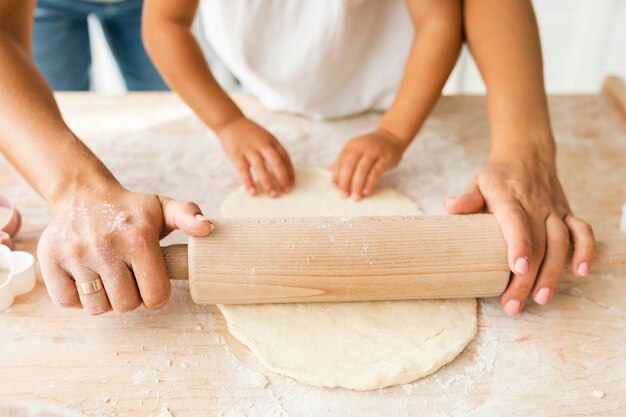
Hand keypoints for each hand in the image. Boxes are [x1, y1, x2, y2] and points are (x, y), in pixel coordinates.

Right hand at [37, 181, 213, 314]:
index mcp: (138, 239)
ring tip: (109, 278)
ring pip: (97, 307)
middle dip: (132, 298)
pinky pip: (68, 302)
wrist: (83, 193)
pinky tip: (88, 278)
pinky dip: (79, 298)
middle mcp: (105, 246)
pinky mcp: (51, 261)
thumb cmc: (130, 209)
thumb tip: (208, 227)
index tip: (152, 283)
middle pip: (126, 305)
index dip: (157, 295)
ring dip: (106, 299)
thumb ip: (188, 216)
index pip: (155, 295)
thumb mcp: (163, 208)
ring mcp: (75, 254)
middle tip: (129, 279)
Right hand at [217, 116, 294, 197]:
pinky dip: (249, 182)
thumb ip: (273, 151)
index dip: (290, 171)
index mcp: (272, 141)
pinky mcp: (237, 155)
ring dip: (268, 183)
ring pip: (261, 168)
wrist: (230, 122)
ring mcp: (250, 150)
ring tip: (273, 195)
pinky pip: (244, 171)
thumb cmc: (250, 134)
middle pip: (276, 162)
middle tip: (287, 191)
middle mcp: (263, 145)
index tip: (293, 184)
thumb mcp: (265, 138)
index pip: (285, 157)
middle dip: (283, 177)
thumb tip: (283, 171)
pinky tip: (253, 192)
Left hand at [332, 129, 406, 199]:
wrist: (392, 137)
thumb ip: (343, 160)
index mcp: (351, 146)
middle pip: (349, 166)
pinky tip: (366, 192)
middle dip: (345, 182)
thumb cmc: (371, 148)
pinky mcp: (385, 158)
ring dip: (357, 184)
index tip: (335, 189)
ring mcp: (373, 152)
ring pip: (362, 169)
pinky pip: (376, 172)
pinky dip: (370, 183)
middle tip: (343, 195)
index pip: (340, 162)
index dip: (336, 176)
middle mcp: (360, 147)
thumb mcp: (355, 149)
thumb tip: (327, 169)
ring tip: (355, 197)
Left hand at [445, 157, 594, 315]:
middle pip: (537, 243)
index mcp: (510, 198)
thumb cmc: (497, 178)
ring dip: (553, 273)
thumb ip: (467, 198)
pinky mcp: (567, 214)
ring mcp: (554, 210)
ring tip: (540, 298)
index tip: (518, 269)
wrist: (527, 156)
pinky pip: (583, 232)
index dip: (519, 246)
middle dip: (528, 278)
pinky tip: (580, 273)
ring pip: (560, 243)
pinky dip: (585, 251)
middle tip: (514, 305)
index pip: (517, 222)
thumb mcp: (477, 183)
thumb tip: (450, 207)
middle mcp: (536, 204)